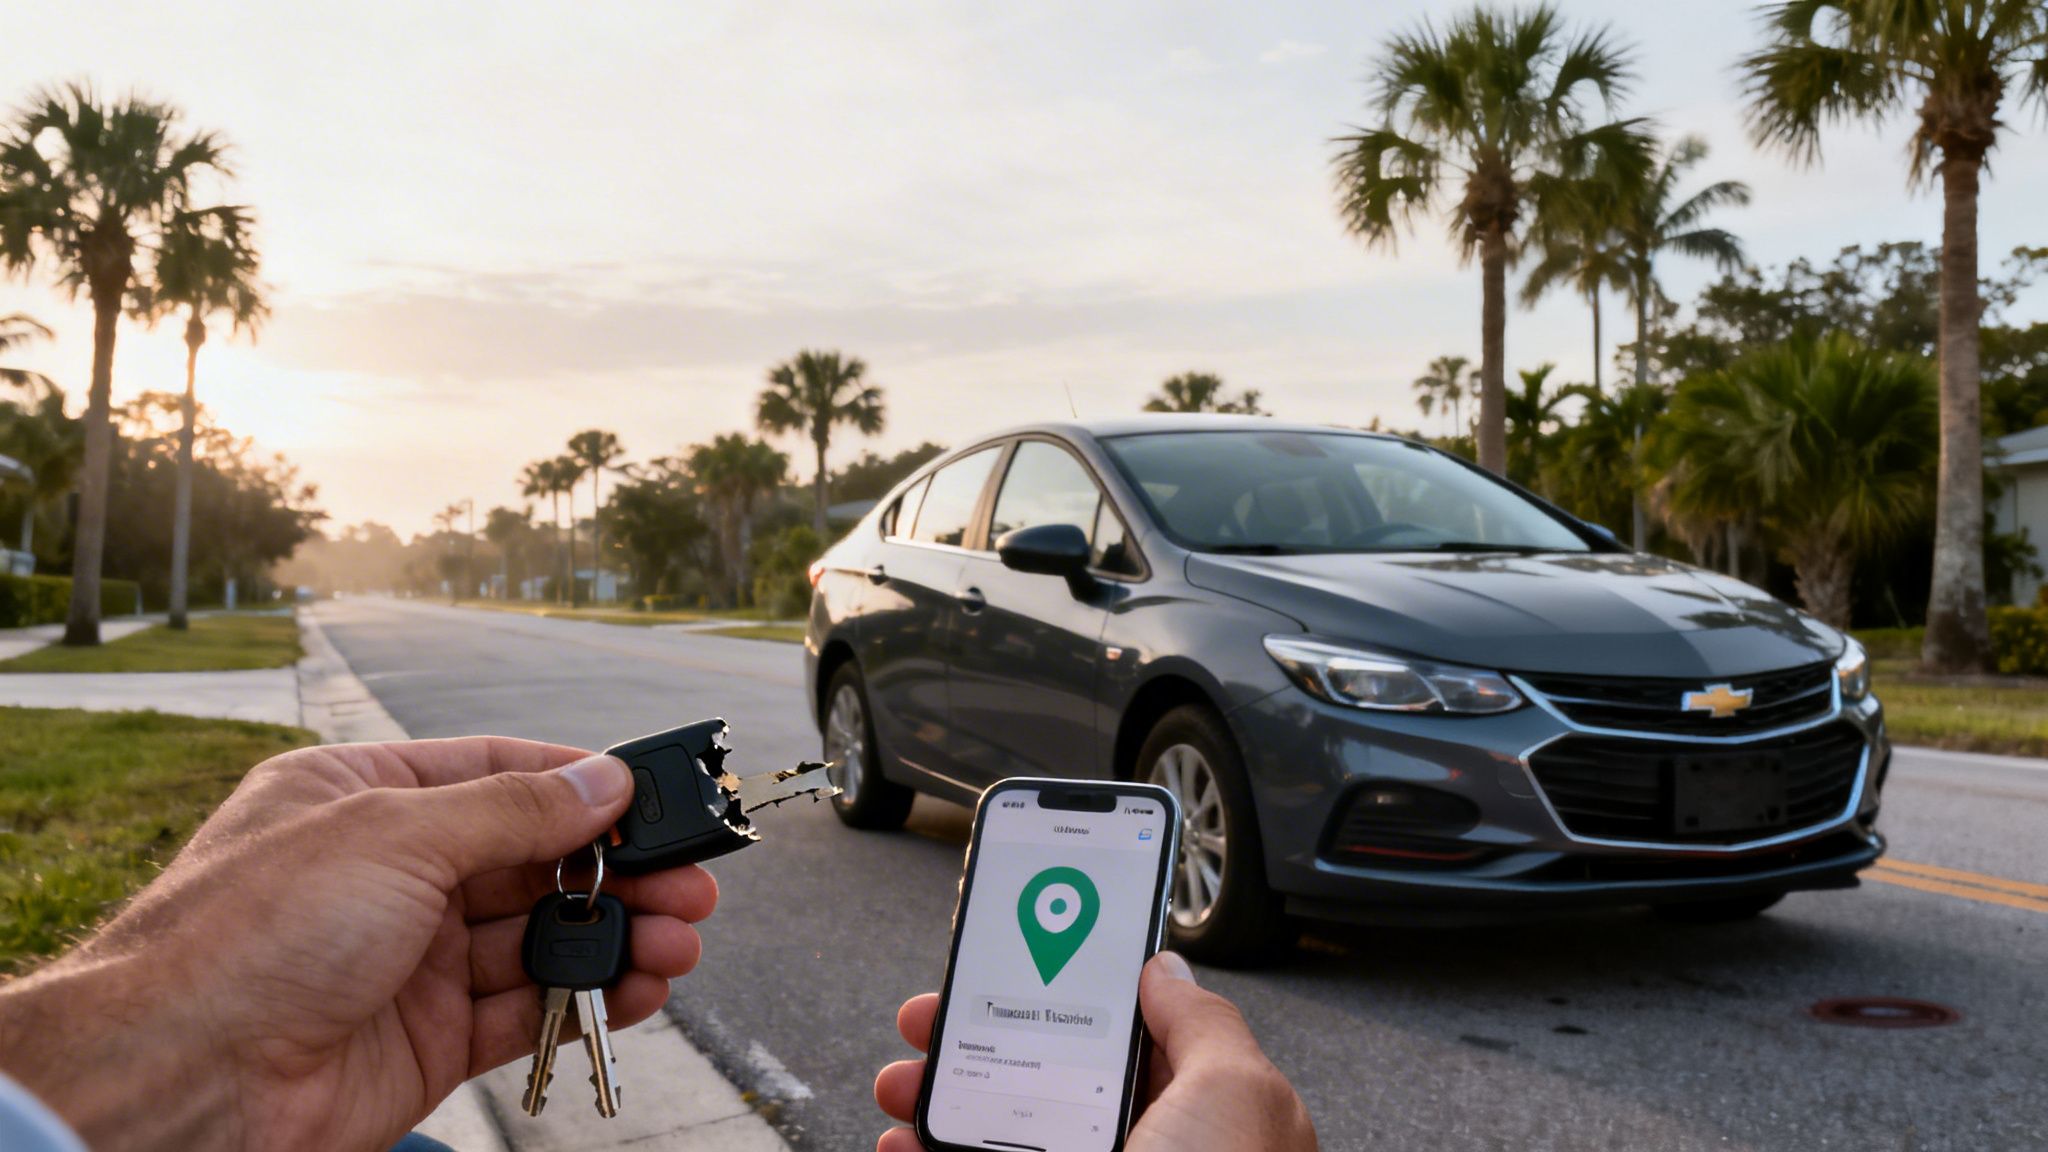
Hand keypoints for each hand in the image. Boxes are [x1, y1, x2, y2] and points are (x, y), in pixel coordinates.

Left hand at [0, 738, 715, 1151]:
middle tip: (691, 885)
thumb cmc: (250, 937)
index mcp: (362, 798)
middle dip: (617, 872)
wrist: (181, 1083)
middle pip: (532, 862)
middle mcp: (389, 877)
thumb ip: (512, 810)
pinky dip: (588, 997)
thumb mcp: (394, 834)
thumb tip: (601, 780)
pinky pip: (526, 1008)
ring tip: (680, 944)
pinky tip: (638, 989)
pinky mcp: (426, 1039)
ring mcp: (409, 961)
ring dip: (616, 938)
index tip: (654, 800)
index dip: (579, 785)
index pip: (495, 773)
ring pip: (539, 939)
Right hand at [874, 952, 1316, 1150]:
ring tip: (902, 1084)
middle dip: (985, 1045)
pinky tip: (903, 1148)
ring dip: (941, 1102)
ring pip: (1000, 1138)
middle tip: (933, 1023)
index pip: (1131, 1040)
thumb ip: (1204, 1022)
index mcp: (1201, 1119)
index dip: (1071, 998)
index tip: (1016, 967)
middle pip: (1049, 1084)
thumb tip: (1166, 970)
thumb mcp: (1239, 1095)